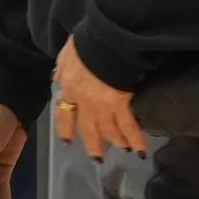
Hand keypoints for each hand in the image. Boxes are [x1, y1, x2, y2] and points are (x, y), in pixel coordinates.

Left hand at [55, 37, 144, 159]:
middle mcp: (84, 102)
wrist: (105, 40)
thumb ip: (62, 68)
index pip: (64, 114)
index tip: (67, 140)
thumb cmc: (86, 42)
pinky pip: (128, 126)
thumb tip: (57, 78)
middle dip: (93, 145)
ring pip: (108, 131)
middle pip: (87, 129)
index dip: (66, 128)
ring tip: (123, 149)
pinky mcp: (120, 103)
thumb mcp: (66, 54)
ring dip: (116, 141)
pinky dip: (135, 139)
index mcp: (69, 88)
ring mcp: (102, 105)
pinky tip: (141, 150)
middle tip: (97, 158)